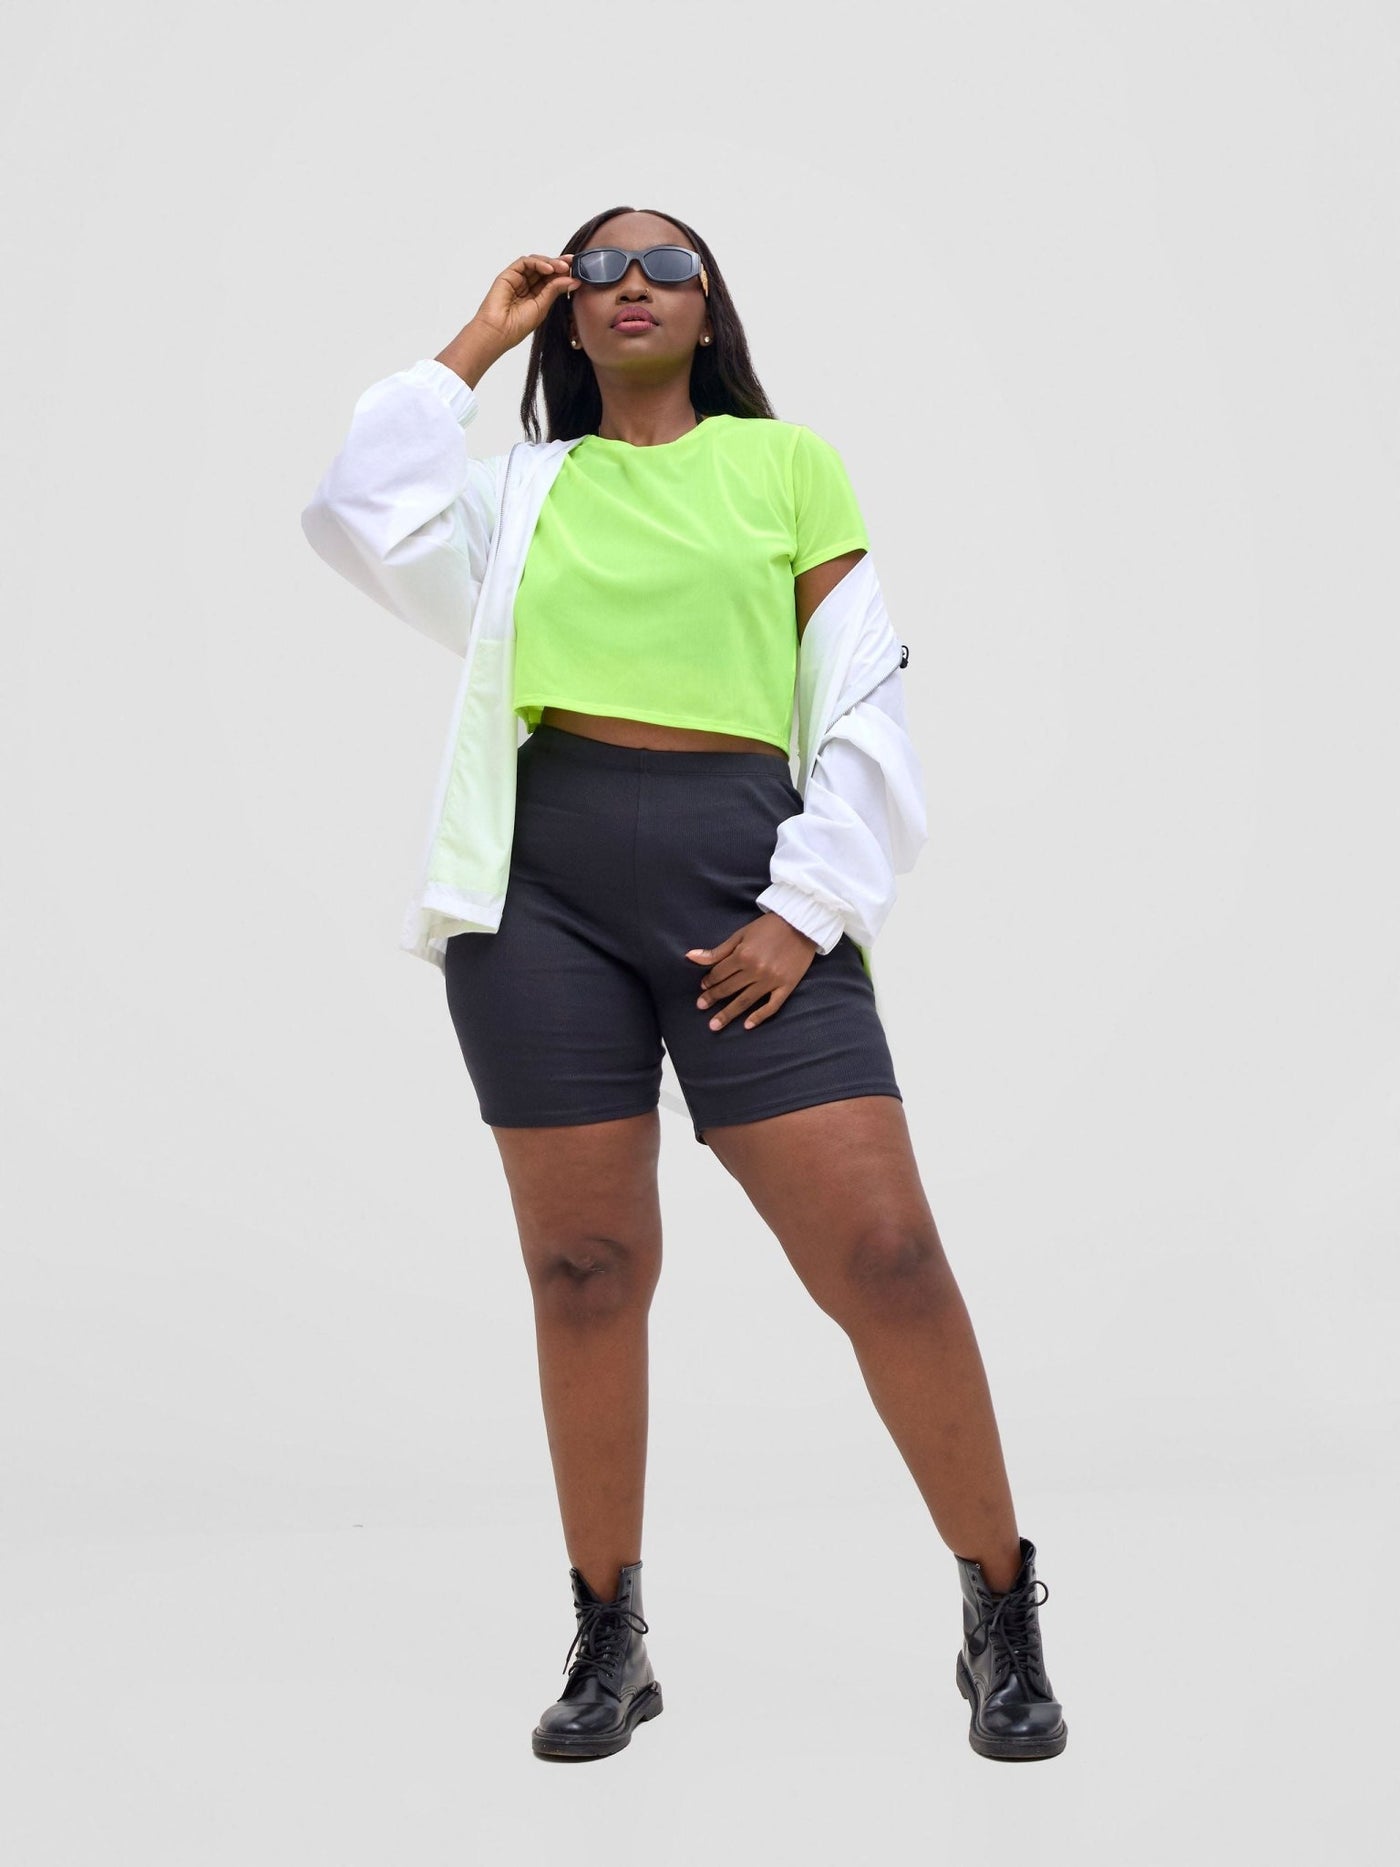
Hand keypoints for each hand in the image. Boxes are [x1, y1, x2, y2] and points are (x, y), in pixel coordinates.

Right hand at [470, 252, 579, 353]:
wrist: (498, 331)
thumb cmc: (517, 326)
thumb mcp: (542, 307)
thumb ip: (555, 290)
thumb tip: (574, 280)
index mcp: (536, 296)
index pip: (552, 279)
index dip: (564, 273)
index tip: (578, 269)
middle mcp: (527, 286)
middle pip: (545, 269)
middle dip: (560, 264)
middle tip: (573, 262)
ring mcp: (517, 279)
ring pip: (536, 263)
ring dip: (551, 262)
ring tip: (563, 267)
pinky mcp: (508, 274)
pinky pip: (524, 262)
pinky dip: (538, 263)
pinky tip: (549, 269)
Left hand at [684, 914, 818, 1031]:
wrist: (802, 924)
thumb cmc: (769, 927)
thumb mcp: (741, 935)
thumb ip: (717, 951)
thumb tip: (690, 957)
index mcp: (743, 955)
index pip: (719, 974)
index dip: (709, 981)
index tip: (703, 987)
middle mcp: (755, 970)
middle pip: (729, 989)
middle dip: (712, 998)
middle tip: (701, 1007)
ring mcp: (772, 980)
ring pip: (745, 1001)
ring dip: (728, 1013)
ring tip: (714, 1025)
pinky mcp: (787, 986)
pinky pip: (771, 1006)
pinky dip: (759, 1016)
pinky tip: (747, 1025)